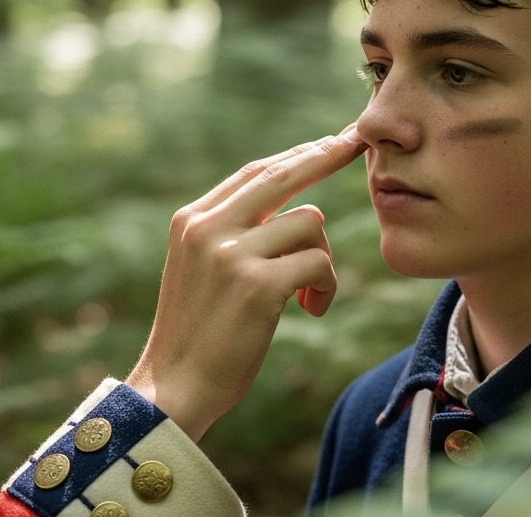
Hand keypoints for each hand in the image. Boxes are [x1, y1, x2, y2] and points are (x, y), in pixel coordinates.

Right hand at [126, 125, 365, 440]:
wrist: (174, 389)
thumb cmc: (197, 335)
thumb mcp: (200, 269)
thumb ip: (231, 233)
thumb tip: (285, 206)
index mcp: (191, 219)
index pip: (255, 172)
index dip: (297, 155)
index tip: (329, 142)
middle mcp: (208, 227)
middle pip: (283, 174)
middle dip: (326, 155)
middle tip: (356, 144)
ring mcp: (231, 254)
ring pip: (310, 222)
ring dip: (321, 257)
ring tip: (310, 296)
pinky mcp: (257, 285)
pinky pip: (319, 261)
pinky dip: (326, 286)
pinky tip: (312, 309)